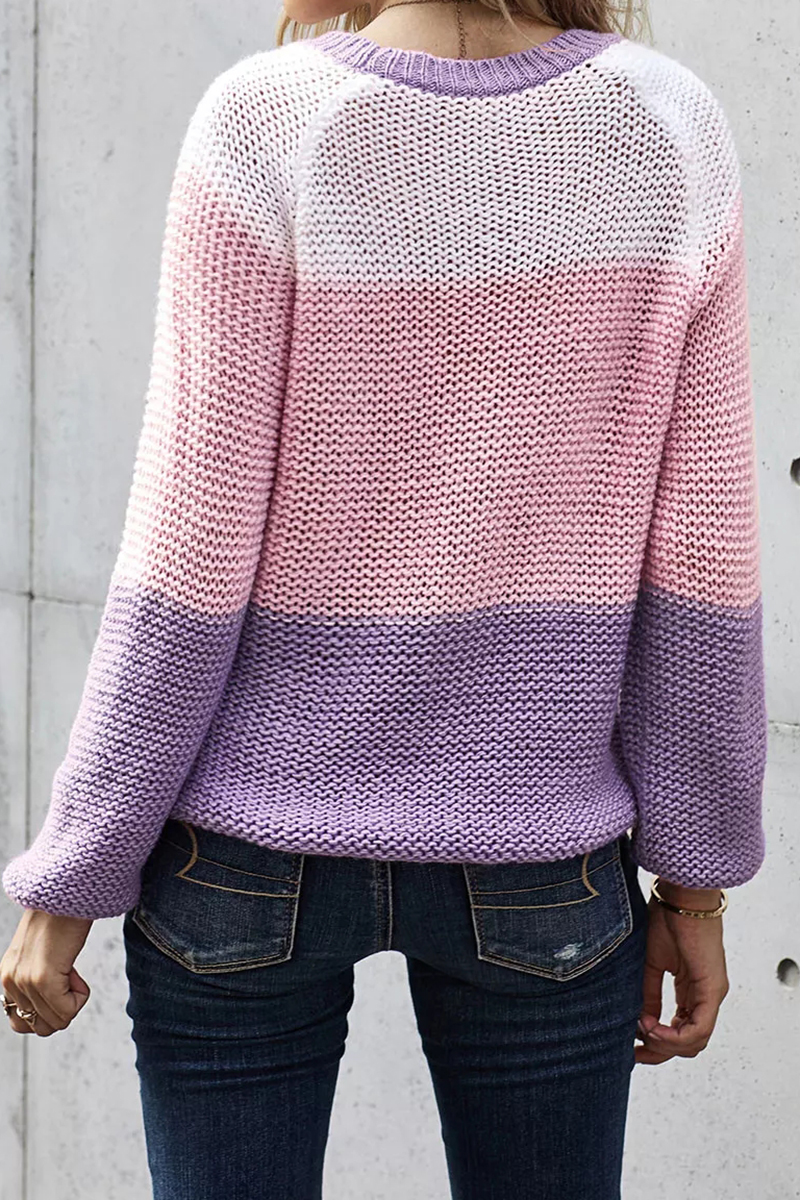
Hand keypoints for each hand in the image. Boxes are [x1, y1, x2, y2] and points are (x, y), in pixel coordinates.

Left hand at [1, 909, 91, 1035]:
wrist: (67, 893)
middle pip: (41, 1028)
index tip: (60, 982)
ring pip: (56, 1022)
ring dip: (73, 1000)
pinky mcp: (42, 978)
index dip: (50, 1009)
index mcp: (8, 976)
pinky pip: (66, 1011)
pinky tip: (76, 971)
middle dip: (63, 1009)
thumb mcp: (41, 952)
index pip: (22, 1023)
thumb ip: (38, 977)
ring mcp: (24, 981)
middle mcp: (10, 981)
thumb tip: (56, 1005)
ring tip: (71, 970)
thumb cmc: (62, 916)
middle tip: (68, 978)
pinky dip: (81, 996)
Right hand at [635, 880, 728, 1064]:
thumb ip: (648, 995)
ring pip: (695, 1041)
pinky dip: (674, 1035)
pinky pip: (699, 1028)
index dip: (657, 1045)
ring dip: (665, 1044)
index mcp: (693, 990)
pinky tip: (652, 1027)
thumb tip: (641, 1022)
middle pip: (689, 1044)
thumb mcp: (651, 964)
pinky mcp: (712, 989)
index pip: (681, 1031)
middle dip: (660, 1052)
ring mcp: (711, 994)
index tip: (634, 1047)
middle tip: (636, 1051)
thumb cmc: (667, 918)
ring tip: (642, 1030)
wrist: (681, 896)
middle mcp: (706, 997)